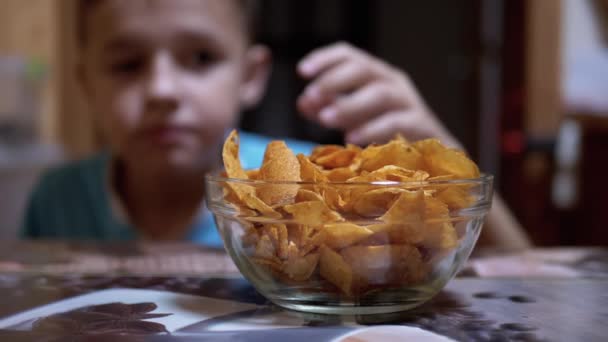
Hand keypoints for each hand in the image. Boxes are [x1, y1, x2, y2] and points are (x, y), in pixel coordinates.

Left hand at [297, 42, 459, 147]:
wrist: (430, 156)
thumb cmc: (387, 132)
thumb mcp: (354, 117)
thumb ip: (329, 108)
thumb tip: (304, 103)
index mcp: (375, 75)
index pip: (349, 55)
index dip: (325, 59)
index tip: (301, 71)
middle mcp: (393, 82)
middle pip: (363, 69)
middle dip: (333, 81)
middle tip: (310, 98)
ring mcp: (409, 102)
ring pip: (380, 94)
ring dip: (349, 104)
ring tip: (325, 119)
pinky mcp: (421, 125)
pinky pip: (397, 122)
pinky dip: (372, 129)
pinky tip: (351, 138)